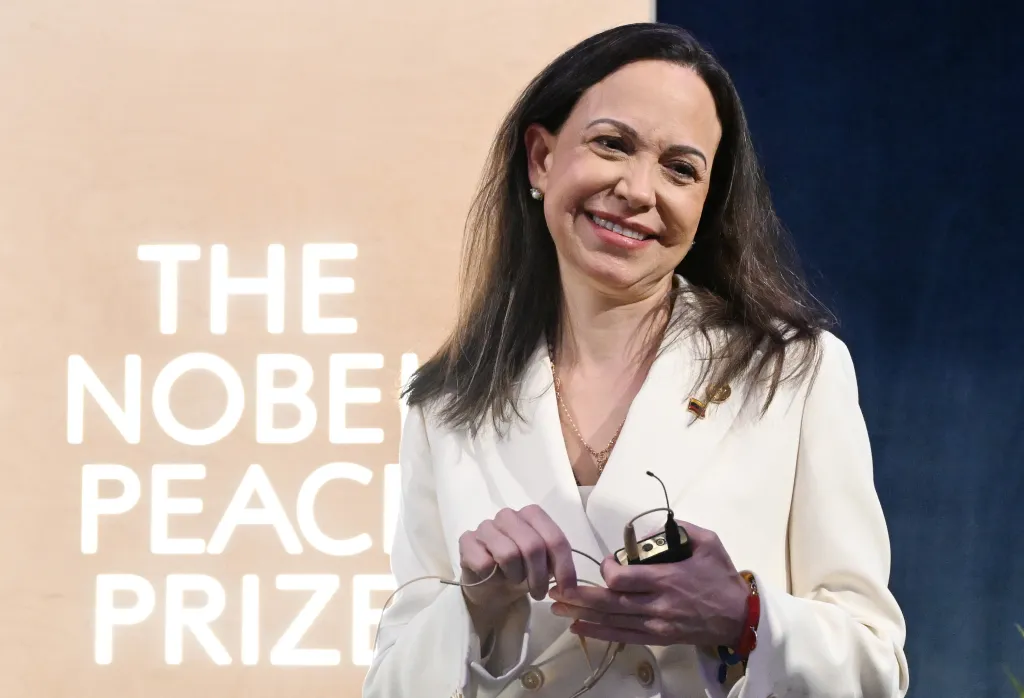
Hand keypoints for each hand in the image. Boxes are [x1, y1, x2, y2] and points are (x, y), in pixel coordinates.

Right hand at [458, 505, 577, 633]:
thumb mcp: (545, 568)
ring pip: (509, 553)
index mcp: (532, 515)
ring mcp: (486, 526)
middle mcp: (509, 515)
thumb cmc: (521, 572)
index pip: (554, 538)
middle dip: (540, 576)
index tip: (567, 590)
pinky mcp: (466, 541)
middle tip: (539, 593)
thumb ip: (557, 566)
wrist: (491, 587)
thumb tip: (569, 585)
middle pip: (533, 545)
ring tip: (516, 582)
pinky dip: (492, 577)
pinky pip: (484, 563)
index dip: (564, 567)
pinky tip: (492, 577)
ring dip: (516, 576)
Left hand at [548, 521, 748, 647]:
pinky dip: (599, 634)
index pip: (622, 578)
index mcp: (666, 578)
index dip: (607, 570)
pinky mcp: (658, 637)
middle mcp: (656, 604)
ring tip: (557, 608)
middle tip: (554, 590)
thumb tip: (650, 528)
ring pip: (612, 621)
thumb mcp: (707, 542)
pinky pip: (623, 637)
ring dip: (581, 614)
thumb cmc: (722, 576)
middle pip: (609, 603)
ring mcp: (656, 624)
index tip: (607, 562)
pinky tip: (580, 629)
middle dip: (579, 596)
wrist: (740, 617)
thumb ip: (678, 530)